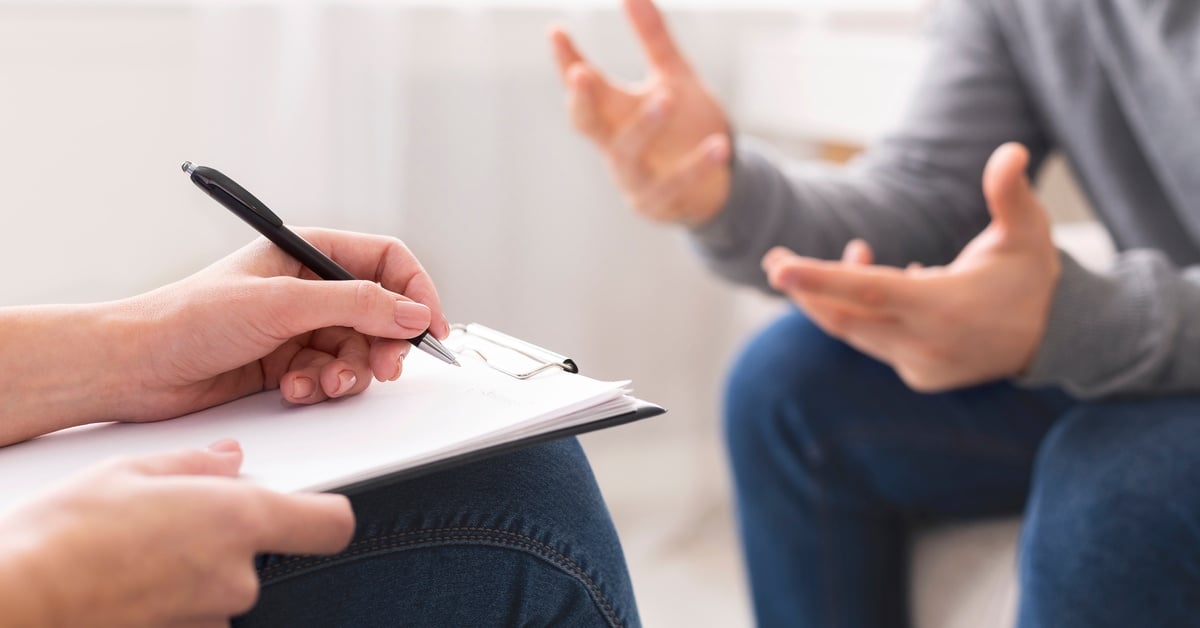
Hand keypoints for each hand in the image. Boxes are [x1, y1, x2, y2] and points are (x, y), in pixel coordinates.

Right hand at [0, 441, 352, 626]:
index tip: (311, 505)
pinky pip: (193, 611)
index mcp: (239, 520)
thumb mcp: (129, 471)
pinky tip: (129, 581)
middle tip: (172, 519)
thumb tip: (228, 459)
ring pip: (222, 584)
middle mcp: (237, 576)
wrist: (16, 602)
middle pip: (263, 553)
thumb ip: (195, 464)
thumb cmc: (62, 538)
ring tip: (136, 551)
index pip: (331, 523)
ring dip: (195, 568)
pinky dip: (171, 596)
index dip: (323, 513)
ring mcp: (212, 616)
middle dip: (228, 536)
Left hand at [121, 229, 450, 419]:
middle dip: (385, 343)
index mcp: (307, 252)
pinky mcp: (288, 363)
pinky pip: (330, 375)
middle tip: (383, 368)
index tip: (429, 328)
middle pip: (380, 312)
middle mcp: (309, 287)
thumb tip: (412, 312)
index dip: (415, 292)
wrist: (135, 368)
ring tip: (326, 384)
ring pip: (358, 350)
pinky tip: (295, 389)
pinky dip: (321, 387)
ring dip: (350, 372)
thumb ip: (355, 304)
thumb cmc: (189, 318)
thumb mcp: (282, 304)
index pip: (386, 261)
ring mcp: (299, 327)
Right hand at [549, 0, 731, 224]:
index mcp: (612, 113)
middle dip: (582, 99)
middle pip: (586, 123)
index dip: (566, 61)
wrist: (715, 185)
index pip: (583, 86)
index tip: (556, 32)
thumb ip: (653, 38)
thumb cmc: (685, 127)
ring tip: (666, 96)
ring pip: (628, 154)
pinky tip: (719, 145)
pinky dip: (697, 166)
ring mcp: (632, 178)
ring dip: (645, 125)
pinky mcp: (659, 202)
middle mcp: (613, 145)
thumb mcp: (673, 77)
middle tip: (581, 72)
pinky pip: (675, 185)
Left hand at [762, 143, 1060, 391]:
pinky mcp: (918, 375)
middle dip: (805, 287)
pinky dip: (860, 313)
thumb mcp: (1029, 232)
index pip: (869, 291)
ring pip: (854, 330)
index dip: (822, 278)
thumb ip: (1010, 194)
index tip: (779, 268)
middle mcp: (926, 343)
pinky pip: (872, 341)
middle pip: (845, 316)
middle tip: (775, 259)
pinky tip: (875, 279)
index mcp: (945, 307)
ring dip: (833, 295)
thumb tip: (1011, 151)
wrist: (1056, 340)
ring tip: (845, 252)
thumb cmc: (1033, 276)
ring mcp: (919, 365)